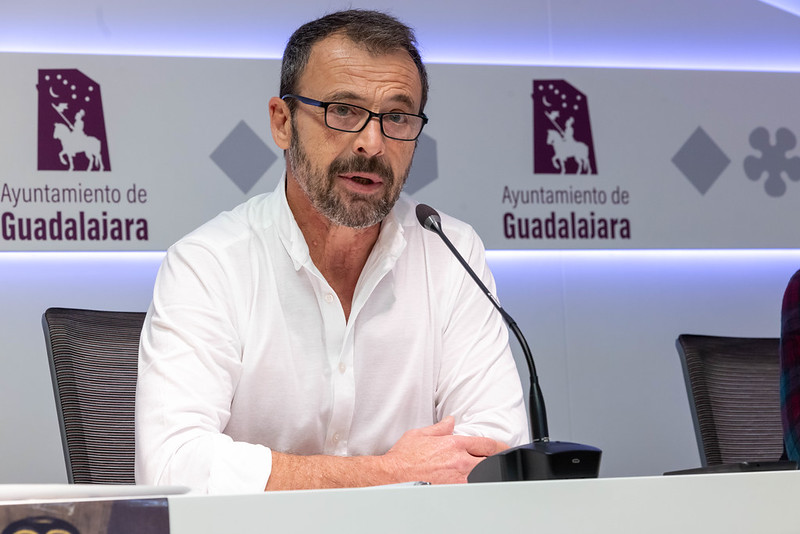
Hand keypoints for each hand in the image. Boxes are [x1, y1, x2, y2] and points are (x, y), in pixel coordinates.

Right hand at [381, 416, 504, 483]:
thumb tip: (450, 421)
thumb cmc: (403, 457)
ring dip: (490, 473)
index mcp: (454, 444)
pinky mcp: (454, 491)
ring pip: (485, 475)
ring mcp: (459, 478)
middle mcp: (460, 461)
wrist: (392, 476)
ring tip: (494, 474)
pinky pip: (474, 489)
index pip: (486, 443)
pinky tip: (482, 487)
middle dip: (499, 459)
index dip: (500, 446)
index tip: (505, 448)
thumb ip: (440, 428)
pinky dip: (480, 486)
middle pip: (490, 459)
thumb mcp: (420, 434)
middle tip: (504, 461)